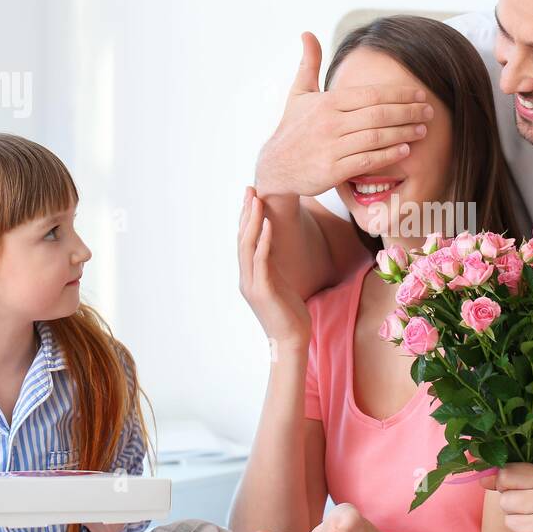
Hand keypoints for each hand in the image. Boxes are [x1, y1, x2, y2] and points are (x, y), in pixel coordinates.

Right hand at [238, 187, 310, 346]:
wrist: (290, 342)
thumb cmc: (290, 316)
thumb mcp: (281, 287)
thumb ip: (274, 270)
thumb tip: (278, 255)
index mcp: (249, 277)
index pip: (244, 241)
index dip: (246, 218)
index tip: (251, 196)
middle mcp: (246, 278)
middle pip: (242, 239)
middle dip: (246, 213)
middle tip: (250, 189)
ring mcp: (252, 285)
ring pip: (248, 247)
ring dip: (253, 221)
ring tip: (258, 200)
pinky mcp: (263, 291)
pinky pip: (261, 261)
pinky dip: (264, 241)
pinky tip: (269, 225)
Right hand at [253, 32, 432, 196]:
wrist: (275, 166)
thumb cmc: (292, 128)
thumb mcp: (298, 93)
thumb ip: (309, 64)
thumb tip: (307, 33)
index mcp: (327, 102)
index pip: (371, 94)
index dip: (399, 94)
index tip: (420, 94)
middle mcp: (330, 123)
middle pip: (379, 114)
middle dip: (408, 111)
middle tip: (429, 111)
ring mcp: (332, 147)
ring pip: (376, 137)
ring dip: (403, 132)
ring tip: (422, 130)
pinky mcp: (333, 170)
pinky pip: (367, 160)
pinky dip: (388, 154)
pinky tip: (405, 150)